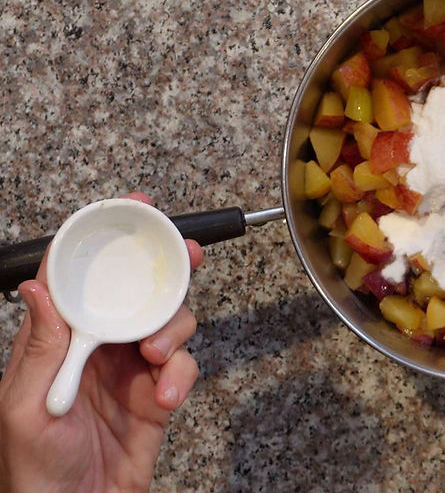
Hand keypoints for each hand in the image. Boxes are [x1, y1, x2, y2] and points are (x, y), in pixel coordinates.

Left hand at [0, 193, 202, 492]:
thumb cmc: (34, 471)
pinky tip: (165, 398)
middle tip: (186, 254)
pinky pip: (183, 368)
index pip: (80, 279)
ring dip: (172, 331)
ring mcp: (130, 371)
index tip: (130, 210)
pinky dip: (181, 377)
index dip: (103, 241)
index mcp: (60, 342)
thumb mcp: (25, 406)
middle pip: (137, 292)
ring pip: (168, 323)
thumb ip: (40, 348)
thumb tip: (37, 291)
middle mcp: (98, 348)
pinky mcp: (158, 395)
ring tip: (156, 355)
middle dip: (164, 270)